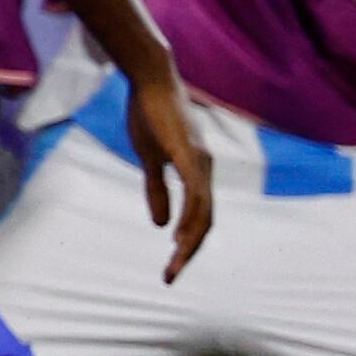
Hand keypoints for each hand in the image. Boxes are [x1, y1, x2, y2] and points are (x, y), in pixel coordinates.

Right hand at [116, 59, 215, 281]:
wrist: (150, 79)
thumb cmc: (149, 113)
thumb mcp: (150, 158)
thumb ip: (156, 190)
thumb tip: (160, 223)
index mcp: (198, 171)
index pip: (200, 216)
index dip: (187, 243)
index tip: (171, 265)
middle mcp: (206, 169)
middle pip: (205, 222)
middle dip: (189, 252)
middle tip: (171, 276)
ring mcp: (200, 162)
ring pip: (203, 213)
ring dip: (189, 243)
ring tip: (174, 265)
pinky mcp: (189, 155)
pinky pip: (194, 194)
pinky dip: (190, 217)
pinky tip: (178, 236)